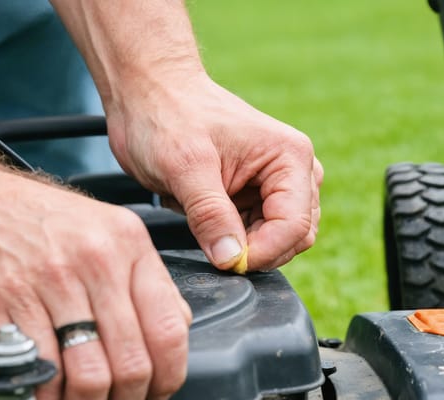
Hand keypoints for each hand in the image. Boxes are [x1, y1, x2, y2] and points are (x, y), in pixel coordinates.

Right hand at [0, 162, 190, 399]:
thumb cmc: (30, 215)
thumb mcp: (104, 228)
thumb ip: (143, 277)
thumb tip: (176, 326)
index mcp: (127, 244)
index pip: (169, 328)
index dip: (168, 375)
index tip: (157, 392)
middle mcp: (93, 261)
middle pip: (130, 362)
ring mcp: (44, 281)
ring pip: (86, 375)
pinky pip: (33, 371)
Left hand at [105, 72, 322, 270]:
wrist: (148, 94)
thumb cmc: (168, 116)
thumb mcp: (184, 168)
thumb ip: (210, 215)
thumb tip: (231, 259)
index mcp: (290, 157)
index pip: (295, 225)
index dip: (263, 251)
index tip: (226, 260)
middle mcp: (294, 172)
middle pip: (295, 237)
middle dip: (256, 249)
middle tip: (212, 242)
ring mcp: (277, 186)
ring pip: (277, 241)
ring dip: (240, 242)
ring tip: (203, 214)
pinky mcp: (257, 198)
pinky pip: (254, 236)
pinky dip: (227, 236)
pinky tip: (202, 212)